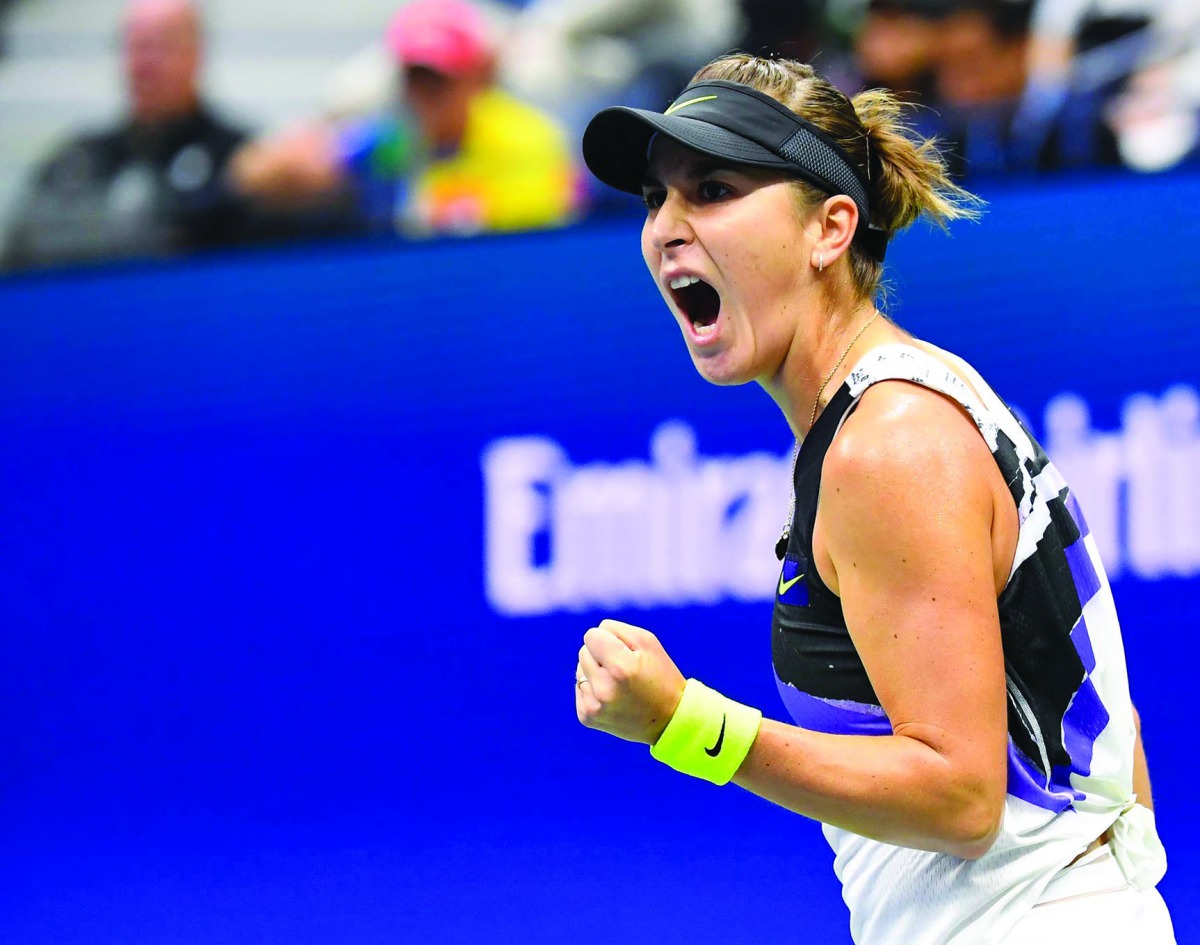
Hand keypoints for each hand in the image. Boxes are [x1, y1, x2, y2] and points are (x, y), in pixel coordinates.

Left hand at [575, 619, 685, 743]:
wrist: (668, 720)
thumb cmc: (660, 674)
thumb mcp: (648, 642)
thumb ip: (615, 630)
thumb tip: (591, 636)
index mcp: (620, 668)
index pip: (591, 636)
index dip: (608, 639)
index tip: (623, 651)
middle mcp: (604, 689)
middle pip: (584, 652)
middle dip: (601, 655)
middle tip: (624, 669)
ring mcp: (594, 707)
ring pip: (579, 670)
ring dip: (596, 672)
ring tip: (619, 684)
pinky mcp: (587, 717)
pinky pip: (580, 688)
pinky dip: (593, 688)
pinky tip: (612, 697)